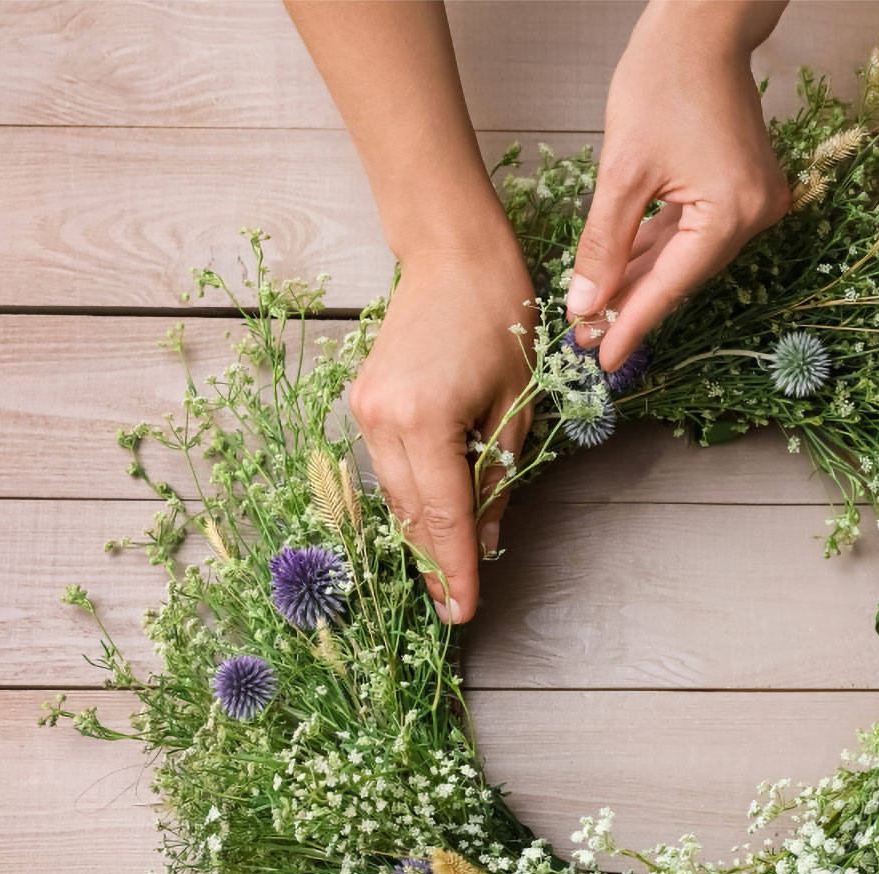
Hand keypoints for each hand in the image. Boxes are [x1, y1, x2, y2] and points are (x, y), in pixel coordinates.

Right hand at [348, 246, 533, 624]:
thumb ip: (500, 474)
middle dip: (435, 562)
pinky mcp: (363, 402)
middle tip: (455, 606)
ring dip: (421, 534)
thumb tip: (489, 536)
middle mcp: (382, 421)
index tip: (463, 610)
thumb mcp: (516, 404)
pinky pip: (389, 468)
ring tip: (446, 576)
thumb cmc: (499, 319)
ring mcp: (365, 412)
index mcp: (424, 420)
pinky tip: (431, 523)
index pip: (443, 515)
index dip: (455, 567)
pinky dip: (411, 498)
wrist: (453, 257)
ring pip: (395, 495)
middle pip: (411, 513)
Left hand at [567, 1, 789, 370]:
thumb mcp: (622, 169)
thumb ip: (604, 244)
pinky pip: (697, 231)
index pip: (671, 285)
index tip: (601, 360)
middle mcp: (755, 214)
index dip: (632, 325)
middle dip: (633, 304)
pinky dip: (662, 248)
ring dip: (644, 279)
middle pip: (682, 274)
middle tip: (589, 339)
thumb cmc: (663, 79)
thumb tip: (586, 305)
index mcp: (732, 212)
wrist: (703, 25)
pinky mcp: (745, 188)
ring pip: (688, 255)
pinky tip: (628, 270)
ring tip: (599, 310)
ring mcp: (755, 201)